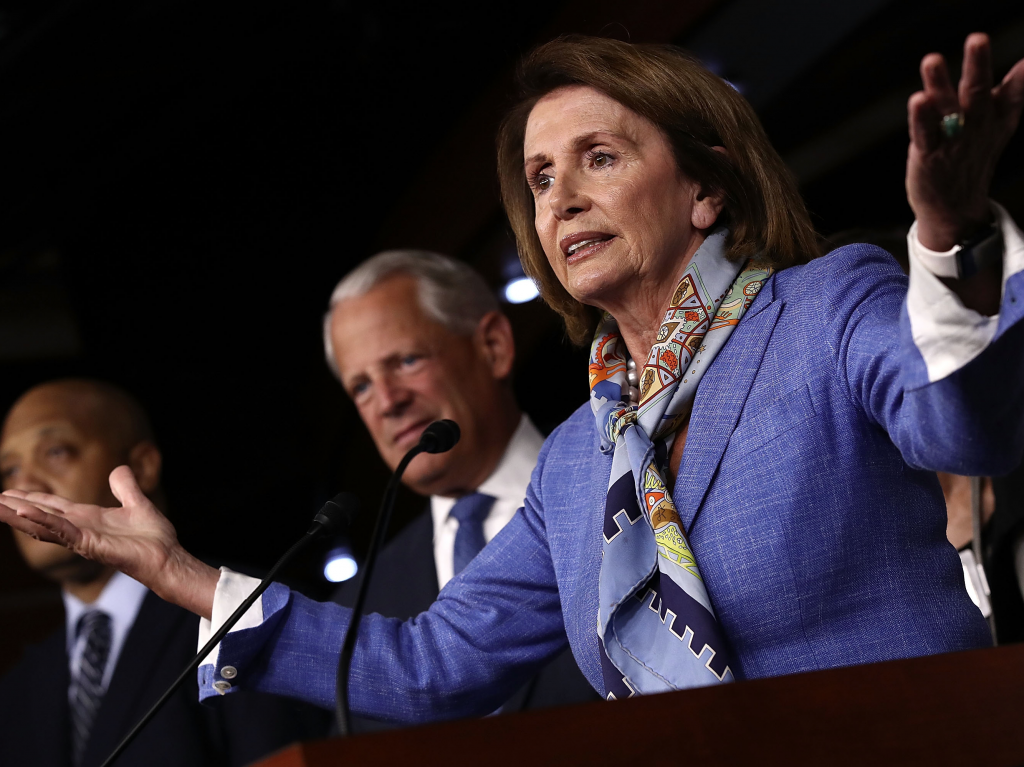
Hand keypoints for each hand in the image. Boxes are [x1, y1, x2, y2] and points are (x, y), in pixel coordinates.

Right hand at [0, 466, 217, 617]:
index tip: (8, 491)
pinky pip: (62, 532)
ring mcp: (83, 539)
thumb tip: (119, 469)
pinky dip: (43, 522)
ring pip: (44, 525)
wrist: (169, 557)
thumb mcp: (138, 503)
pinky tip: (24, 513)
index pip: (52, 506)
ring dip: (20, 515)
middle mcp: (81, 529)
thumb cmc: (154, 538)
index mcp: (88, 518)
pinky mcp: (90, 546)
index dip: (31, 498)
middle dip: (16, 508)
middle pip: (41, 516)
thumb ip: (126, 487)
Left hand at [907, 33, 1023, 251]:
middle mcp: (976, 125)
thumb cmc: (973, 156)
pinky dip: (921, 117)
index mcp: (996, 117)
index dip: (1021, 76)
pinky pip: (924, 132)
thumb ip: (1012, 93)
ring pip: (946, 107)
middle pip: (977, 91)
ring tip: (931, 61)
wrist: (954, 207)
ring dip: (939, 84)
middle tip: (978, 39)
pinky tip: (918, 100)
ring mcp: (951, 139)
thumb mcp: (999, 125)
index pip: (1013, 92)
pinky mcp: (928, 153)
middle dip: (978, 65)